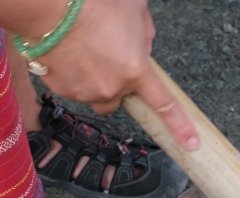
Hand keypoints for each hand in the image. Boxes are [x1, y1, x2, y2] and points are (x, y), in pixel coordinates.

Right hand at [35, 0, 197, 149]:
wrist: (48, 5)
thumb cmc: (93, 2)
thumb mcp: (135, 9)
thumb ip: (145, 34)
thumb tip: (142, 47)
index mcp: (135, 70)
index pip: (163, 104)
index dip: (179, 125)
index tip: (191, 142)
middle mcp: (111, 87)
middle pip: (120, 100)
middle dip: (117, 84)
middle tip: (107, 58)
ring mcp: (84, 91)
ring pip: (94, 95)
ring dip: (93, 80)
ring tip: (83, 50)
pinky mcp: (59, 88)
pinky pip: (71, 86)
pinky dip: (70, 73)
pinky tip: (66, 50)